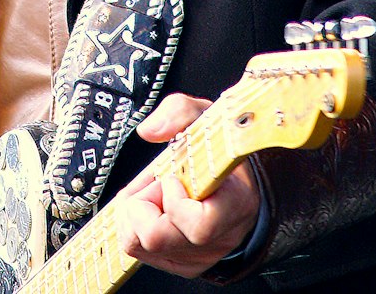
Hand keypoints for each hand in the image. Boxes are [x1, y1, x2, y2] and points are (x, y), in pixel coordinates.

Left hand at [113, 93, 260, 277]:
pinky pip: (144, 254)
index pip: (198, 224)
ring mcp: (202, 255)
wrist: (240, 180)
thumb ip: (179, 112)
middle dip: (141, 204)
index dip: (173, 199)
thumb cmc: (223, 151)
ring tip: (151, 194)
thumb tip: (149, 130)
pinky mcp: (186, 264)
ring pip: (144, 248)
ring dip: (135, 216)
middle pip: (158, 238)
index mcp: (234, 203)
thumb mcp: (207, 117)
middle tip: (153, 184)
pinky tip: (151, 208)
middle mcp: (220, 237)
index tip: (171, 176)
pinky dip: (136, 228)